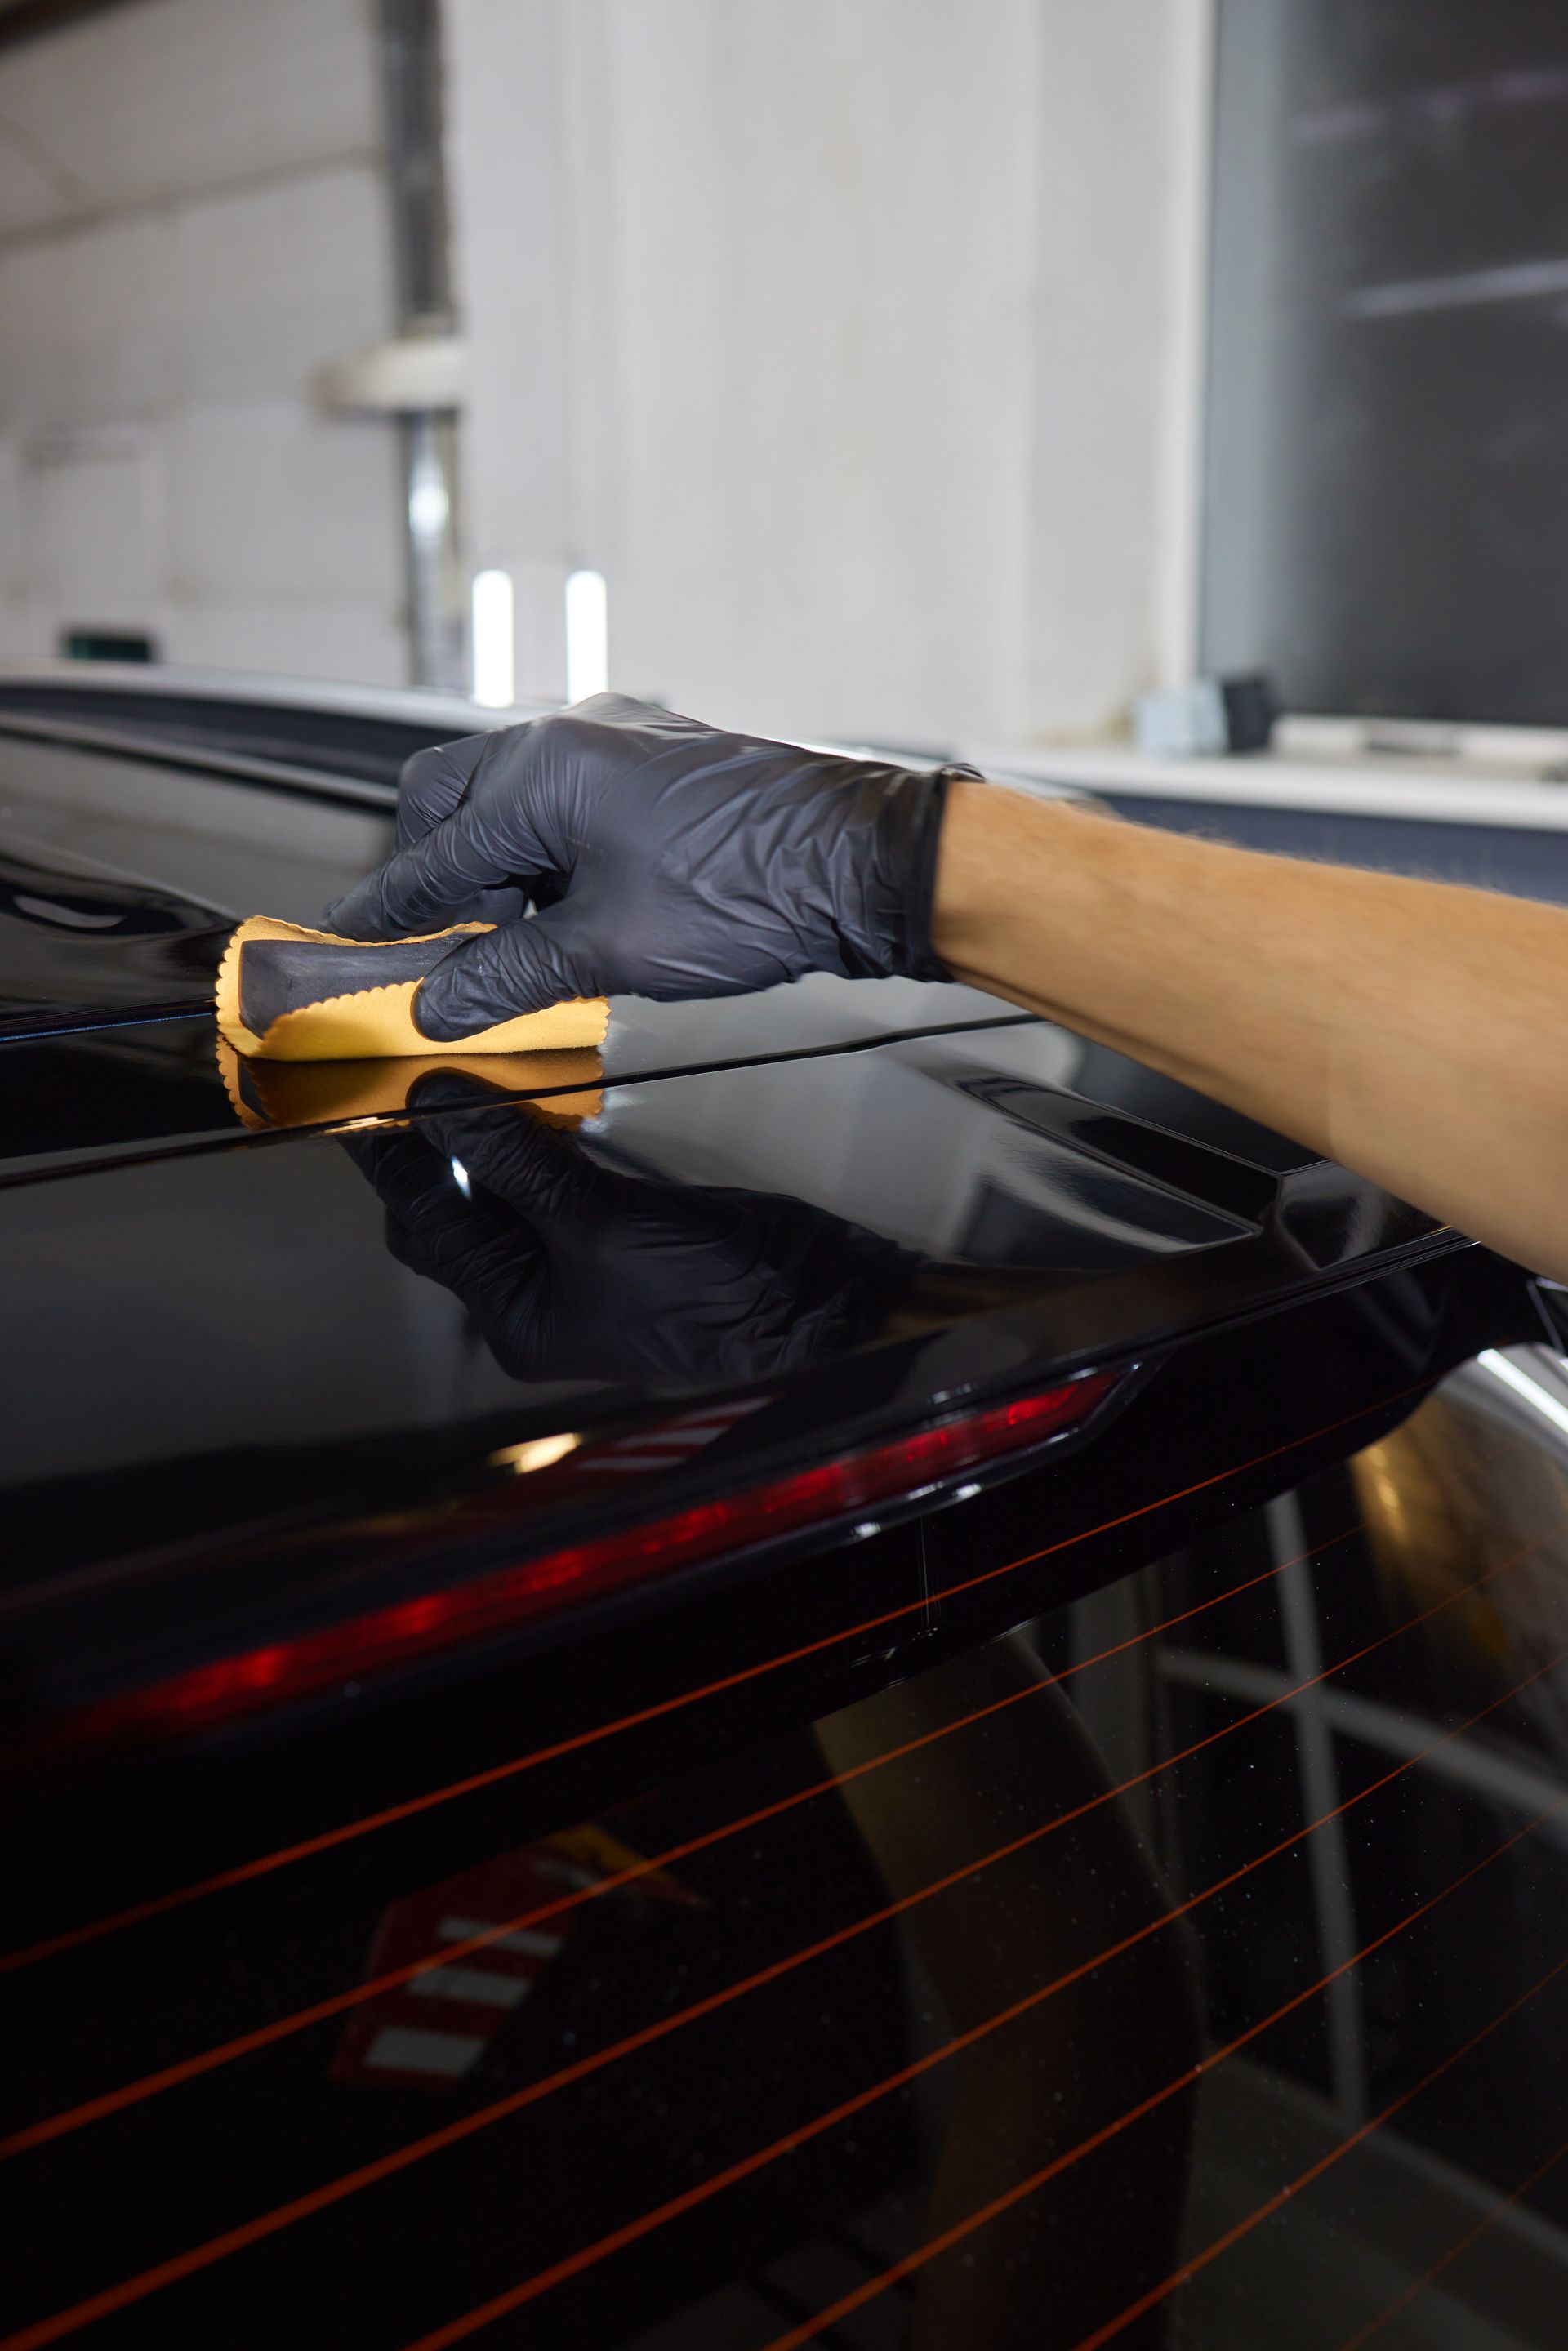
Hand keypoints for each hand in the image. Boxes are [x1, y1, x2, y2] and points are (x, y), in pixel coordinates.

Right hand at [322, 694, 965, 1039]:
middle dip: (436, 877)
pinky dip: (548, 853)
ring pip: (513, 798)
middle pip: (452, 799)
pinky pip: (569, 798)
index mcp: (545, 773)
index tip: (351, 947)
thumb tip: (440, 1003)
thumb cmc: (756, 892)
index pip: (431, 853)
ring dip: (498, 869)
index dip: (386, 913)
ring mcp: (620, 741)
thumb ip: (510, 976)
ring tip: (521, 946)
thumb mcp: (612, 952)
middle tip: (444, 950)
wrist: (868, 863)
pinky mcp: (658, 761)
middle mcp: (574, 736)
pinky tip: (572, 911)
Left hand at [343, 1075, 917, 1385]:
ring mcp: (577, 1259)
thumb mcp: (598, 1224)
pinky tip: (532, 1091)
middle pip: (455, 1207)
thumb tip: (434, 1100)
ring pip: (504, 1185)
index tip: (359, 1094)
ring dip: (486, 1132)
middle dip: (431, 1144)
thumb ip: (514, 1162)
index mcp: (514, 1314)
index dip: (389, 1161)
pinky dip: (537, 1134)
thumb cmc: (703, 1288)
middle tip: (409, 1067)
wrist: (813, 1298)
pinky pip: (555, 1174)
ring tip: (462, 1065)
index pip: (424, 1226)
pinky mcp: (619, 1225)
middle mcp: (534, 1292)